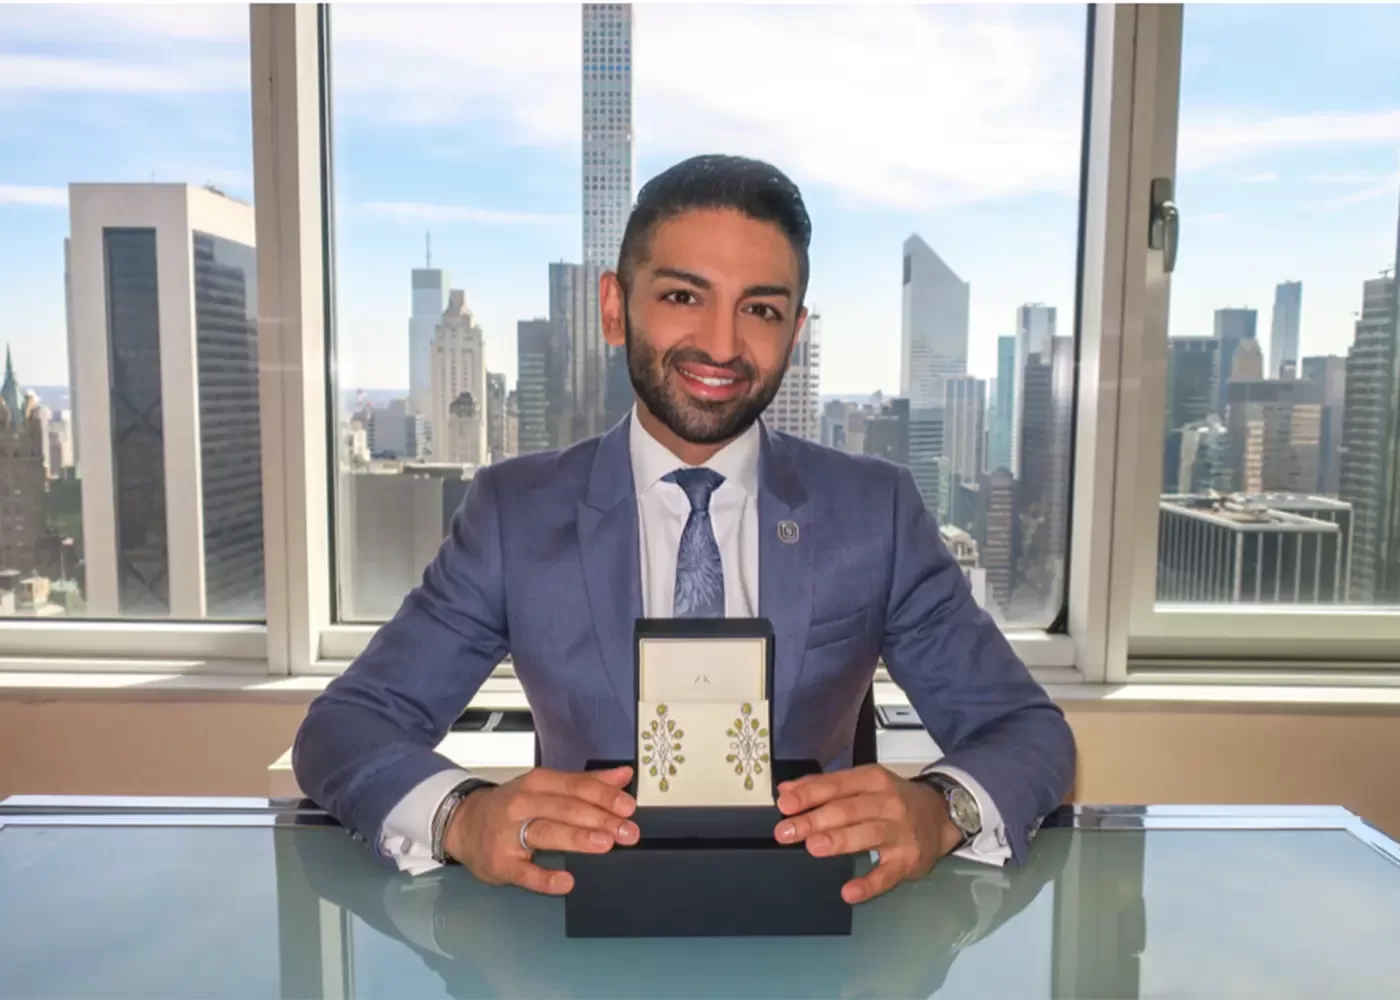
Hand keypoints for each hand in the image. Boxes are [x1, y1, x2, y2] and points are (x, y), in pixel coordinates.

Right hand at [444, 766, 639, 895]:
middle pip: (566, 809)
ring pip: (547, 833)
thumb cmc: (511, 806)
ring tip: (604, 843)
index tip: (628, 807)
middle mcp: (523, 805)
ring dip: (577, 838)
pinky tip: (566, 881)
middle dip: (600, 819)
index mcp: (538, 783)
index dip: (604, 796)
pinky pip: (524, 872)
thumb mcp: (546, 787)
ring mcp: (509, 835)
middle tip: (627, 830)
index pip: (576, 786)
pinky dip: (545, 878)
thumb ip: (586, 783)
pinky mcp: (501, 864)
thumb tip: (623, 776)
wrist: (463, 824)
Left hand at [774, 764, 963, 903]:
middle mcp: (888, 803)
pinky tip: (849, 891)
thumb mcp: (864, 783)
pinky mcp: (908, 861)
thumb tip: (786, 791)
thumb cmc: (893, 799)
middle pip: (848, 811)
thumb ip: (824, 787)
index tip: (785, 805)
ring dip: (839, 840)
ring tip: (813, 846)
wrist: (941, 816)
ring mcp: (900, 833)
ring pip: (867, 836)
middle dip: (815, 820)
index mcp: (873, 780)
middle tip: (786, 831)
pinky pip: (887, 875)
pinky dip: (869, 884)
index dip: (810, 794)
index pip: (837, 785)